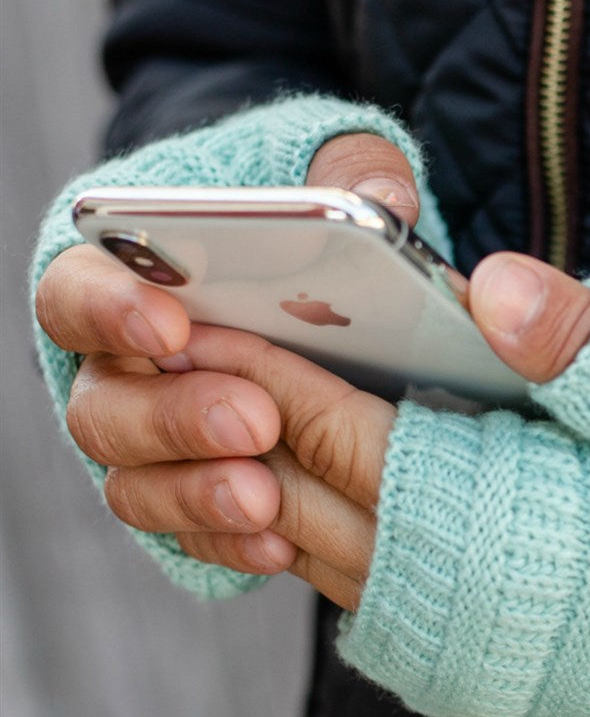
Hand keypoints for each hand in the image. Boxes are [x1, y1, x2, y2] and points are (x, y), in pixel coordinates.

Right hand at [33, 131, 422, 577]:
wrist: (329, 298)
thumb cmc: (313, 224)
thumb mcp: (337, 176)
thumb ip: (352, 171)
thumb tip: (384, 202)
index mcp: (126, 284)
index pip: (77, 296)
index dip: (109, 311)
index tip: (170, 325)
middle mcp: (123, 375)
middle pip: (104, 409)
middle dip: (175, 418)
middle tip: (254, 420)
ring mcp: (156, 448)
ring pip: (137, 487)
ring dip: (198, 494)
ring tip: (267, 500)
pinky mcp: (197, 502)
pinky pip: (192, 540)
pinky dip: (230, 545)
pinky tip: (280, 544)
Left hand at [157, 253, 589, 607]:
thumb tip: (495, 286)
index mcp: (491, 533)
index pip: (336, 434)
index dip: (260, 367)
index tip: (196, 307)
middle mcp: (444, 603)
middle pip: (293, 494)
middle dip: (226, 417)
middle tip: (166, 346)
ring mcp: (441, 644)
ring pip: (304, 547)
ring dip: (249, 474)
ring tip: (215, 401)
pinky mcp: (448, 660)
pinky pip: (340, 586)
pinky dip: (300, 526)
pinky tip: (290, 471)